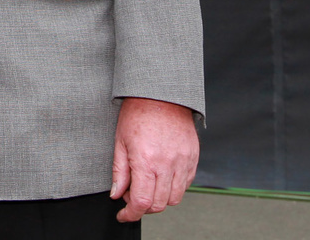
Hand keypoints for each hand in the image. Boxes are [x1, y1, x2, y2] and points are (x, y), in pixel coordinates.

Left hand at [110, 97, 198, 221]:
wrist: (161, 94)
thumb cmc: (138, 113)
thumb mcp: (120, 142)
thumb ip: (119, 172)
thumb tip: (117, 194)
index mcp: (146, 161)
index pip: (141, 202)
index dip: (131, 214)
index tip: (124, 214)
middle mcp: (167, 164)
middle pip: (158, 204)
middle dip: (143, 207)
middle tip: (133, 195)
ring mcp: (183, 161)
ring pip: (174, 198)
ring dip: (160, 198)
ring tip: (149, 184)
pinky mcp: (193, 157)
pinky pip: (186, 183)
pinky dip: (174, 187)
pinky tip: (163, 176)